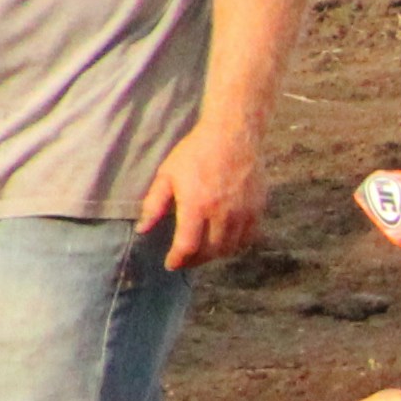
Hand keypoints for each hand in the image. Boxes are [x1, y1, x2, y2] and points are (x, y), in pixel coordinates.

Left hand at [137, 122, 265, 271]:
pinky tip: (225, 241)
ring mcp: (243, 213)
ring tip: (203, 252)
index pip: (187, 246)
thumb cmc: (195, 153)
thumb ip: (154, 204)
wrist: (232, 136)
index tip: (170, 264)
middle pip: (210, 251)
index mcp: (196, 206)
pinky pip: (249, 237)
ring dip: (215, 255)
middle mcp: (222, 214)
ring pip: (231, 247)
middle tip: (184, 260)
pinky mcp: (258, 208)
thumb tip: (143, 230)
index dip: (178, 259)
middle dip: (195, 260)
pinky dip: (235, 244)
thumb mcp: (167, 175)